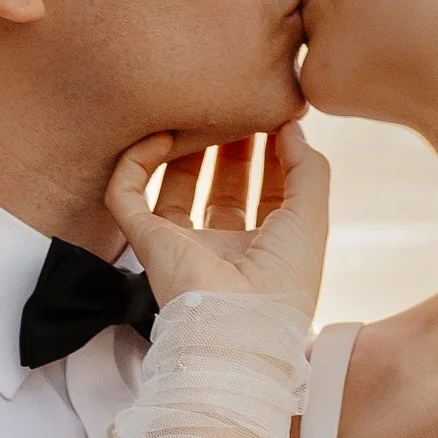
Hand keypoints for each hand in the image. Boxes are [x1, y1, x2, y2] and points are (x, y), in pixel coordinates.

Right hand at [104, 121, 329, 320]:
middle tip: (238, 108)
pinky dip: (135, 163)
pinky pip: (126, 195)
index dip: (273, 158)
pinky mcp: (147, 243)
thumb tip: (292, 127)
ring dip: (187, 149)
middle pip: (223, 187)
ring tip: (199, 110)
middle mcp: (225, 250)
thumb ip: (308, 168)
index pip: (268, 195)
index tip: (275, 119)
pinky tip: (158, 136)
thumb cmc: (282, 283)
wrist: (238, 328)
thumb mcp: (311, 218)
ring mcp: (183, 247)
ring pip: (175, 186)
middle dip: (232, 148)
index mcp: (266, 252)